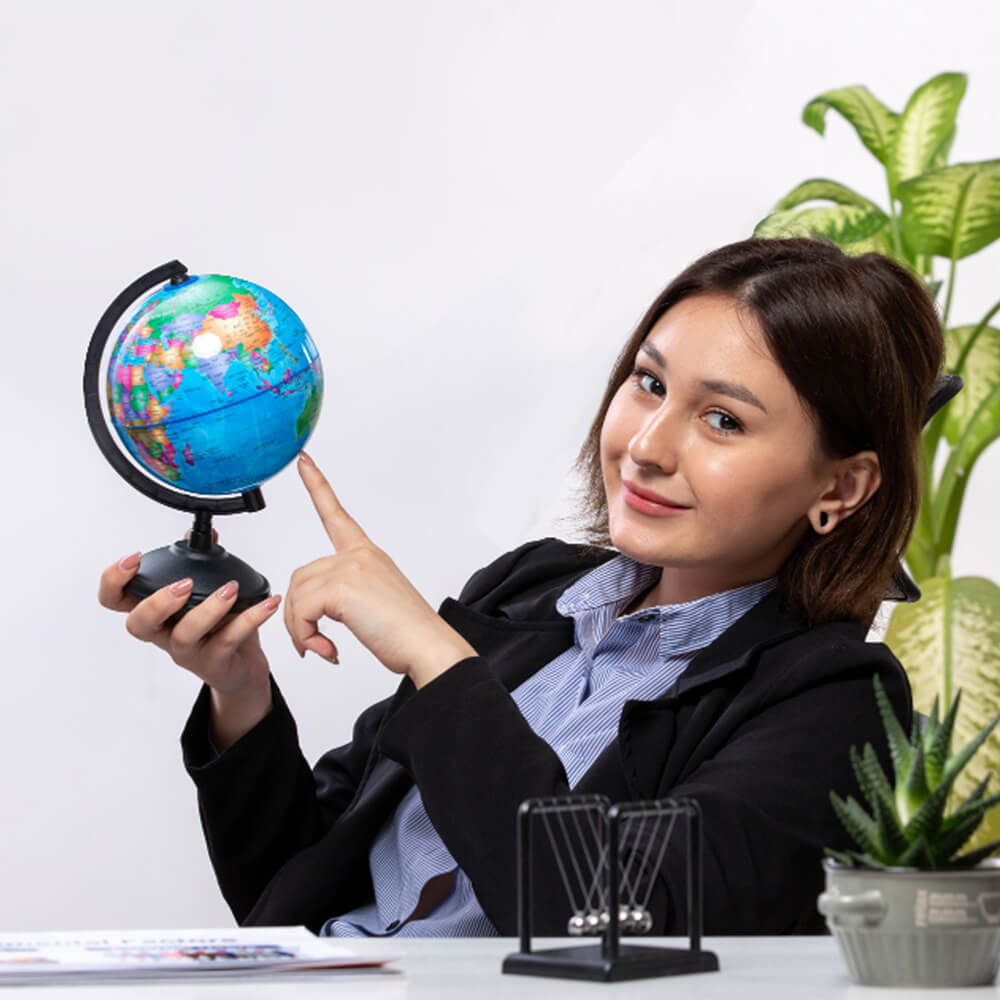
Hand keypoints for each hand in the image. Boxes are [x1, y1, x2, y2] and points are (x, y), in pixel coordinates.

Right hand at [97, 528, 282, 747]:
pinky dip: (251, 618)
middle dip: (156, 602)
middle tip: (184, 583)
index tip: (133, 558)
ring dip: (208, 609)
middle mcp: (164, 634)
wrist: (240, 667)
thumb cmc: (218, 626)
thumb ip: (203, 562)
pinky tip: (267, 602)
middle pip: (138, 625)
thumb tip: (206, 535)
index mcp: (155, 612)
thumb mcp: (207, 591)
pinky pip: (229, 640)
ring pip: (185, 635)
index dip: (113, 581)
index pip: (114, 600)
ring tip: (231, 589)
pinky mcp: (214, 664)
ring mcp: (187, 652)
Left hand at [287, 451, 476, 687]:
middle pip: (301, 577)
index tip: (304, 461)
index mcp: (368, 554)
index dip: (318, 486)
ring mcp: (351, 568)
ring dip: (300, 629)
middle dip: (297, 615)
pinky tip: (327, 650)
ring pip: (297, 596)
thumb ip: (346, 593)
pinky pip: (302, 611)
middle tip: (311, 643)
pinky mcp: (343, 587)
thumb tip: (314, 610)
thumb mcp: (374, 602)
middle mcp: (359, 555)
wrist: (429, 647)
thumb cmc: (408, 633)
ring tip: (320, 649)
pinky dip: (306, 636)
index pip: (336, 513)